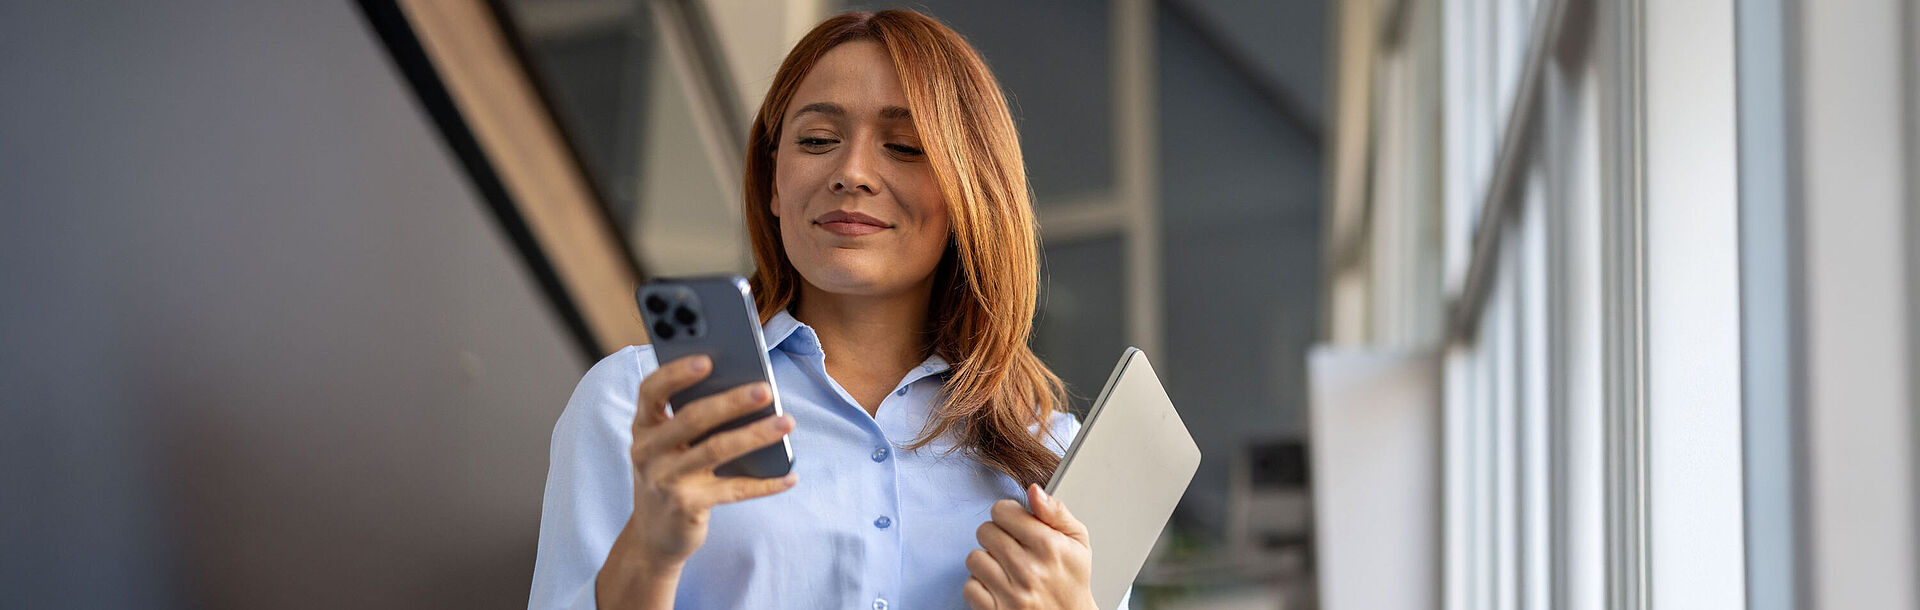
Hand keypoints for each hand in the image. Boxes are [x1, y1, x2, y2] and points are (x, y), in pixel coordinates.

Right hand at [598, 355, 797, 606]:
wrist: (654, 534)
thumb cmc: (671, 473)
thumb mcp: (669, 445)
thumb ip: (692, 418)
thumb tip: (748, 390)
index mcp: (644, 426)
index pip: (652, 390)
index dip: (676, 373)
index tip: (708, 359)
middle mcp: (648, 451)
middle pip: (691, 419)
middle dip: (731, 402)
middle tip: (766, 390)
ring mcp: (666, 480)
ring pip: (716, 450)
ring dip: (755, 434)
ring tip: (787, 422)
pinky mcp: (688, 507)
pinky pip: (734, 490)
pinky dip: (766, 483)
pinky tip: (790, 475)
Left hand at [963, 484, 1097, 609]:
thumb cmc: (1072, 580)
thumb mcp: (1078, 542)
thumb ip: (1056, 512)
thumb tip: (1033, 490)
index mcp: (1048, 546)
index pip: (1003, 510)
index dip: (1008, 514)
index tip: (1016, 525)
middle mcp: (1028, 569)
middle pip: (985, 531)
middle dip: (997, 536)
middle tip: (1012, 549)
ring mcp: (1011, 593)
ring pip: (974, 557)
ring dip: (987, 561)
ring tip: (1005, 569)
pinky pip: (969, 586)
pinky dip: (980, 586)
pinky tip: (998, 587)